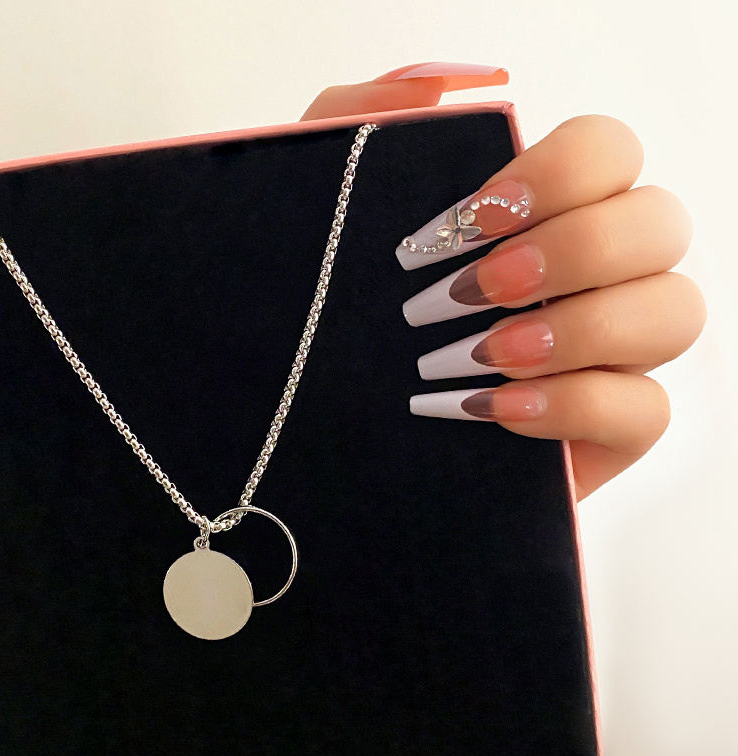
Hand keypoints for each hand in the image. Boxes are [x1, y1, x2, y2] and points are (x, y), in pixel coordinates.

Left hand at [304, 66, 704, 500]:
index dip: (561, 172)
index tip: (475, 216)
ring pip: (673, 312)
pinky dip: (573, 404)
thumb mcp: (323, 215)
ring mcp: (611, 352)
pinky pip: (645, 408)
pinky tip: (496, 408)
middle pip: (659, 224)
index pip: (609, 153)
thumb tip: (437, 86)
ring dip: (578, 328)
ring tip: (481, 353)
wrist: (323, 426)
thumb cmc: (336, 321)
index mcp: (544, 215)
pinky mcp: (608, 427)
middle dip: (570, 252)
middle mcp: (594, 275)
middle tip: (471, 290)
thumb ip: (359, 122)